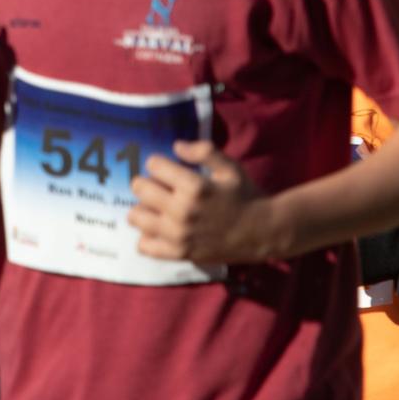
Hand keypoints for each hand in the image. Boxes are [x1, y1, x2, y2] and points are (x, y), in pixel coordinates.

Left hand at [126, 140, 281, 264]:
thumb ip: (203, 151)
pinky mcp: (179, 254)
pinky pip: (145, 245)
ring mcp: (178, 235)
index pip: (153, 165)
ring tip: (158, 208)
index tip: (168, 168)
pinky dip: (147, 236)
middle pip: (140, 188)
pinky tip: (160, 229)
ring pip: (136, 216)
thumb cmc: (245, 196)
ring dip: (144, 208)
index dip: (160, 163)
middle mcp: (182, 211)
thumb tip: (176, 145)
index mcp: (194, 186)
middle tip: (160, 187)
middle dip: (148, 182)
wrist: (262, 232)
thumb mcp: (229, 167)